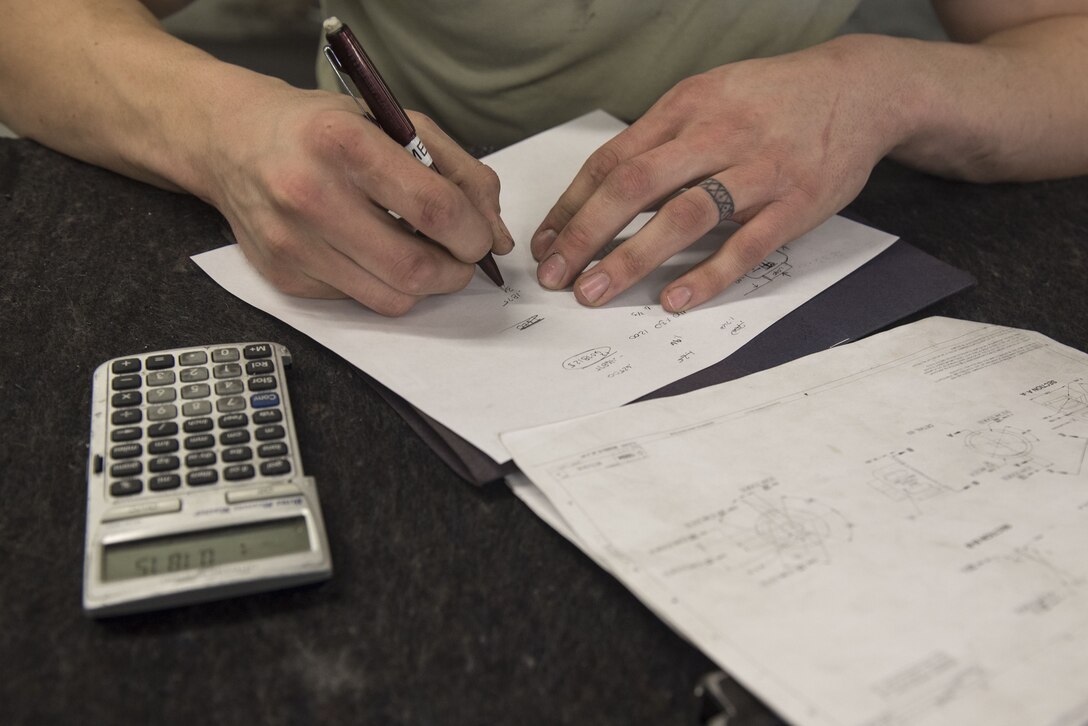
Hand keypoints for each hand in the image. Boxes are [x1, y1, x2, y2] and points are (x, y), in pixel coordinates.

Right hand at [205, 83, 512, 315]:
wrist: (233, 140)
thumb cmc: (324, 129)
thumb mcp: (396, 123)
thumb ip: (459, 172)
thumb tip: (496, 234)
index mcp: (344, 143)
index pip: (434, 208)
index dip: (473, 233)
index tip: (480, 236)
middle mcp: (310, 193)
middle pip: (415, 267)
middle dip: (457, 271)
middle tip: (460, 256)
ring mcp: (293, 242)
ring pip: (391, 297)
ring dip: (425, 285)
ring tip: (423, 254)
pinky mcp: (284, 276)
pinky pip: (358, 302)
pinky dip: (381, 285)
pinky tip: (373, 253)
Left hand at [530, 36, 904, 311]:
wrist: (860, 88)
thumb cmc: (771, 100)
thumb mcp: (709, 97)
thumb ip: (661, 139)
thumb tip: (602, 191)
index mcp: (686, 107)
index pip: (613, 160)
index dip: (573, 206)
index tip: (545, 243)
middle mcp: (717, 135)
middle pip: (636, 186)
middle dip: (586, 234)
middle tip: (556, 276)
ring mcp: (759, 170)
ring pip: (685, 216)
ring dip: (632, 258)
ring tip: (595, 292)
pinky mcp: (796, 203)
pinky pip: (747, 245)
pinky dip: (708, 275)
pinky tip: (674, 299)